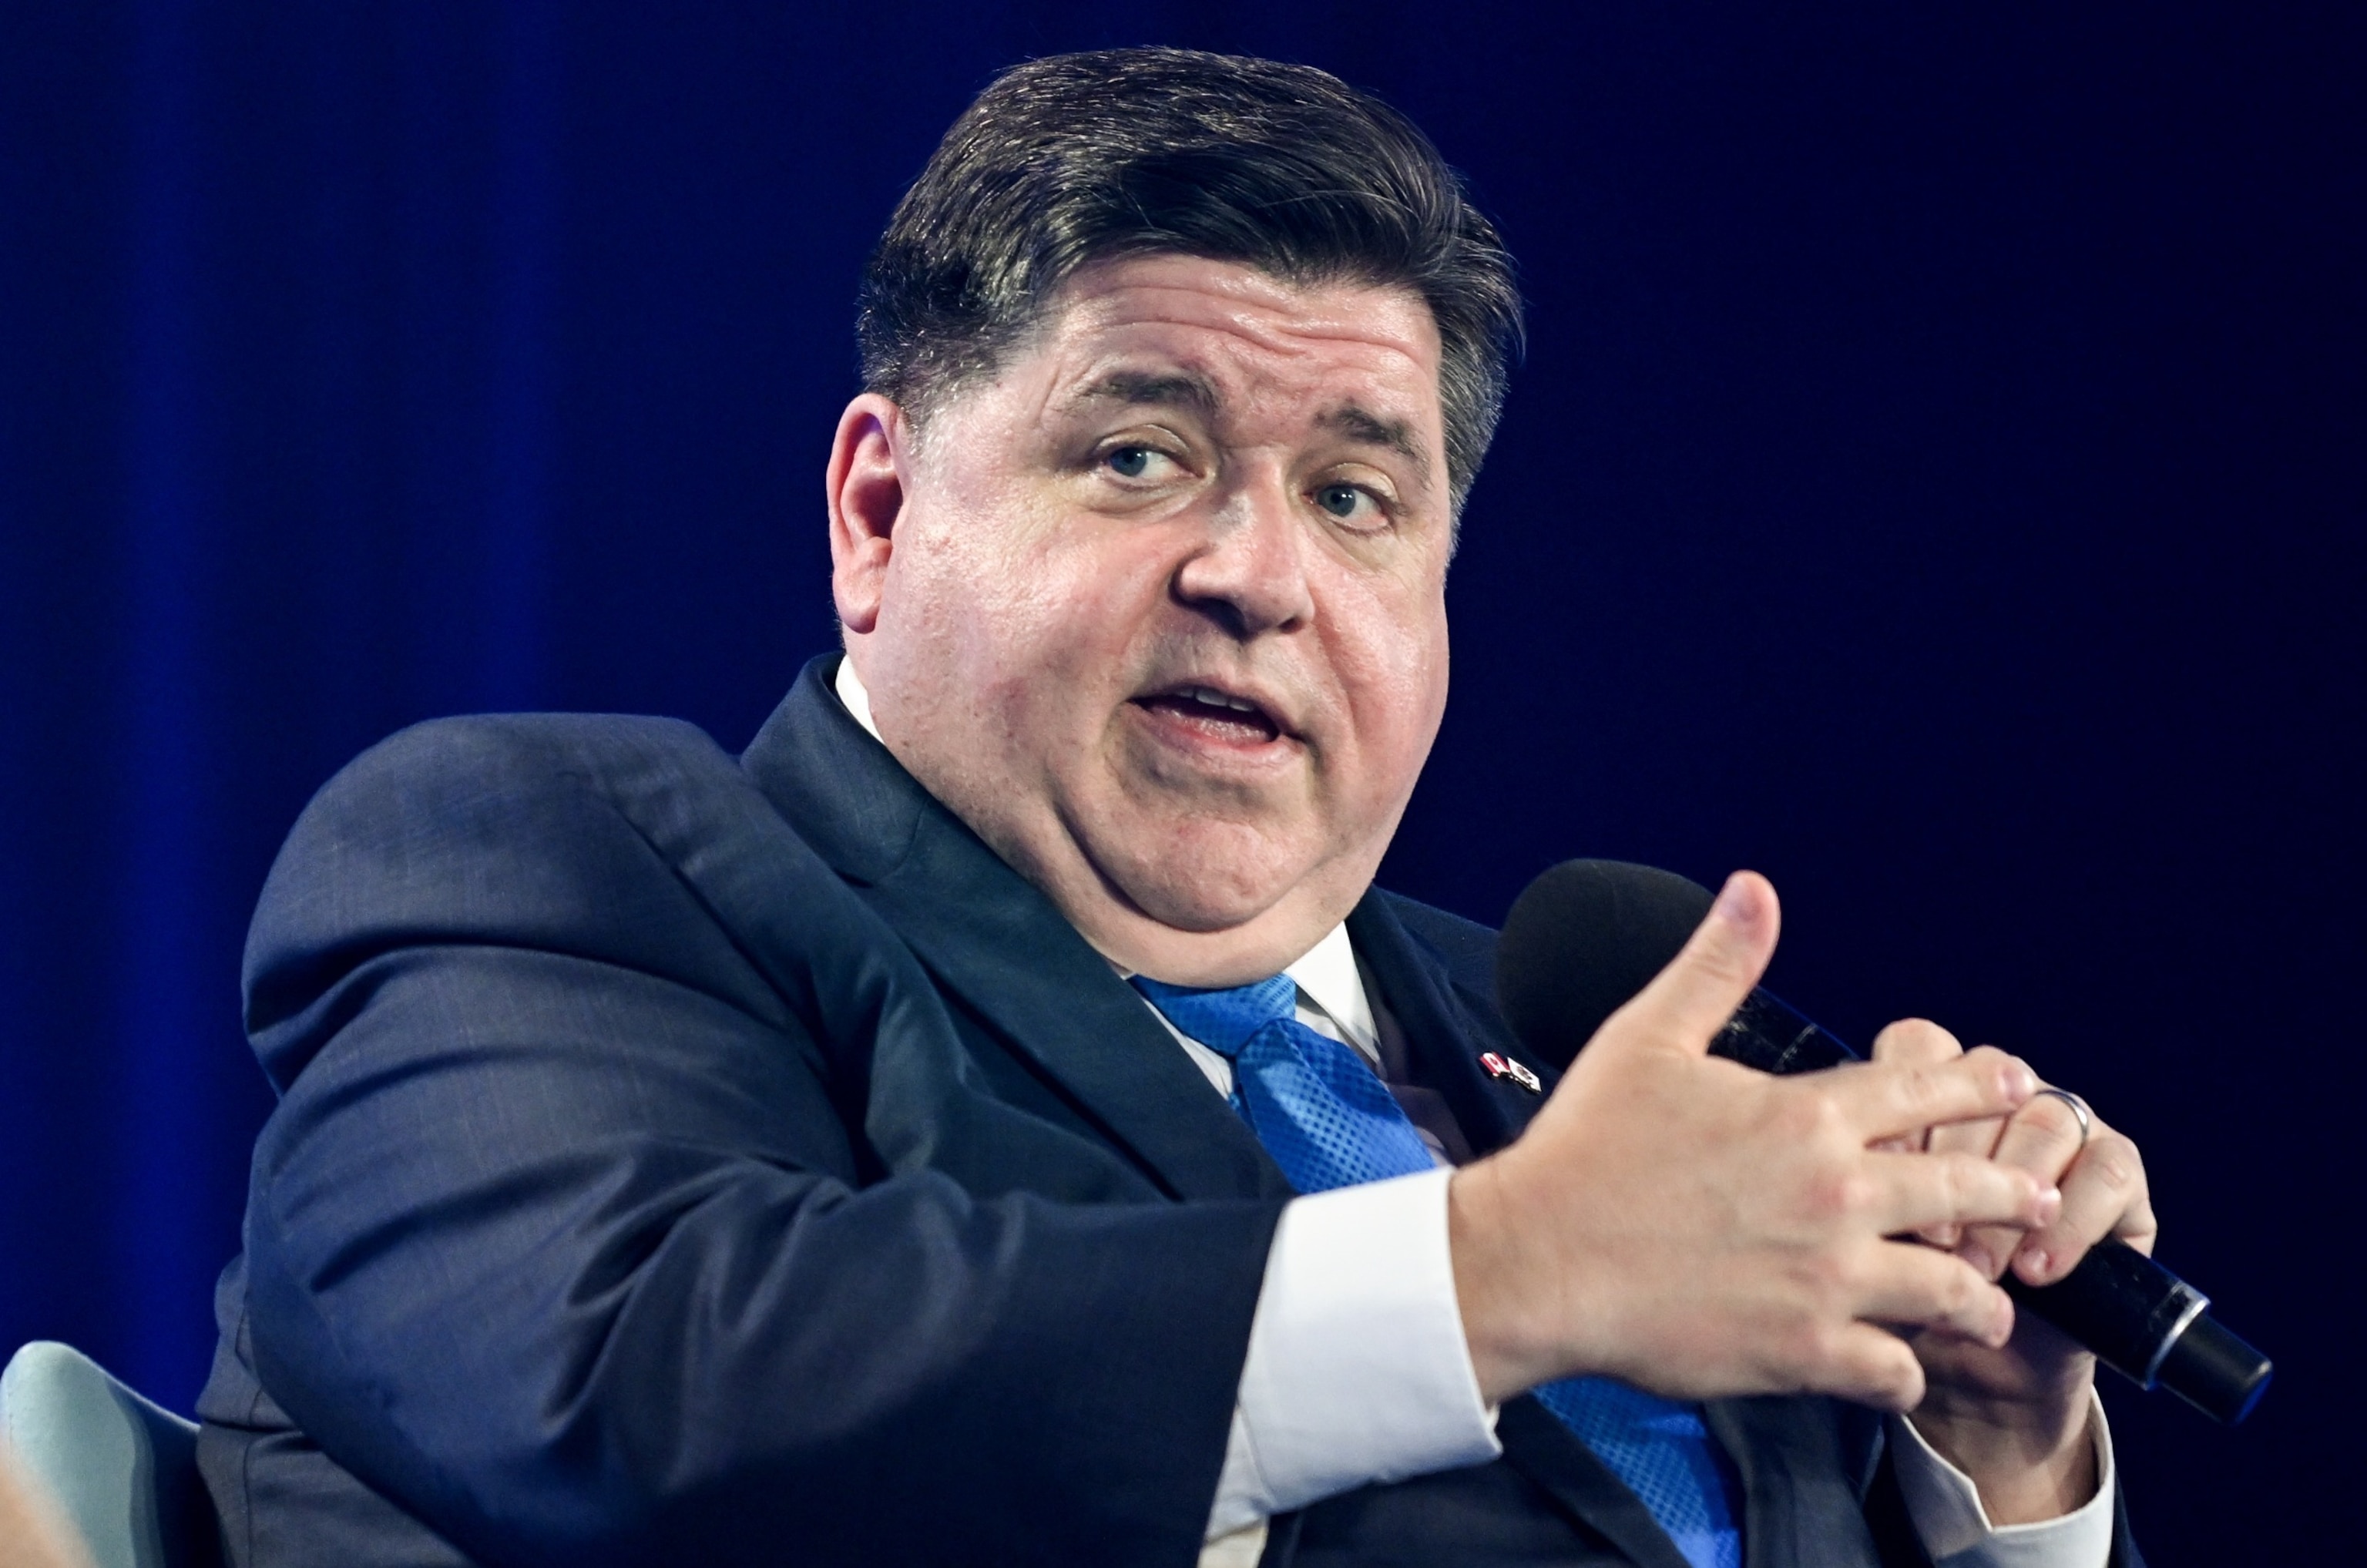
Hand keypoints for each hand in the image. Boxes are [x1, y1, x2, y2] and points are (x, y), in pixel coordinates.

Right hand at [1450, 871, 2056, 1409]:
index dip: (1981, 1085)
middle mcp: (1834, 1196)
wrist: (1535, 1260)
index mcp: (1804, 1117)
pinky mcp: (1803, 1353)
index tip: (2014, 1085)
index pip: (1927, 1091)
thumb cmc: (1583, 1151)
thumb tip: (1754, 891)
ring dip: (1978, 1298)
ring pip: (1951, 1292)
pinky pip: (1894, 1372)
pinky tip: (1903, 1365)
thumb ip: (1716, 966)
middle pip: (1967, 1191)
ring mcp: (1826, 1280)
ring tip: (1990, 1304)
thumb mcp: (1647, 1038)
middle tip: (2038, 1198)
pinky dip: (1906, 1371)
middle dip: (2016, 1192)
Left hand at [1871, 1020, 2155, 1523]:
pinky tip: (2037, 1271)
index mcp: (1926, 1092)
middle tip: (1925, 1241)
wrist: (1973, 1371)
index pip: (1917, 1047)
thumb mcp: (1860, 1243)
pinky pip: (2108, 1168)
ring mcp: (2062, 1125)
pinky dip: (2072, 1220)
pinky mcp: (2116, 1170)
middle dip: (1950, 1163)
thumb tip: (1840, 1176)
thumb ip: (1850, 1193)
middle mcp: (1996, 1097)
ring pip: (2047, 1119)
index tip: (1872, 1178)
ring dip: (2010, 1195)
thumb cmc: (1899, 1295)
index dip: (1899, 1108)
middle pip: (1983, 1081)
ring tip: (1976, 1266)